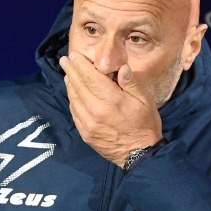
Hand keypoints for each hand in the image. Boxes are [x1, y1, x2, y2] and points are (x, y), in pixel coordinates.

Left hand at [59, 52, 162, 166]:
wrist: (140, 155)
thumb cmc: (145, 125)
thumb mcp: (144, 100)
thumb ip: (130, 82)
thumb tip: (120, 66)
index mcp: (110, 100)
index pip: (90, 77)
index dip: (80, 64)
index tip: (73, 55)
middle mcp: (95, 110)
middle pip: (78, 86)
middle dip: (71, 71)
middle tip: (65, 60)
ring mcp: (88, 123)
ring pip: (73, 99)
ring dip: (70, 84)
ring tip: (68, 74)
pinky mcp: (85, 133)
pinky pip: (74, 112)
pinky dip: (72, 100)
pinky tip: (73, 94)